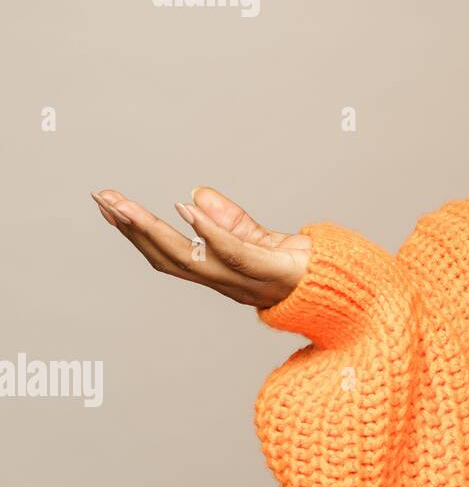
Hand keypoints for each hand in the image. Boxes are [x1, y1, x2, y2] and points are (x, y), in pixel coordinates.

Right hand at [90, 186, 311, 306]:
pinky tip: (186, 209)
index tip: (109, 207)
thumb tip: (196, 195)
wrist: (347, 291)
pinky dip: (208, 231)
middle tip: (102, 200)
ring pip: (191, 258)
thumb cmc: (305, 269)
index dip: (137, 234)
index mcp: (221, 275)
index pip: (168, 254)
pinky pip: (234, 251)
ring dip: (154, 230)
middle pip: (168, 258)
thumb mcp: (262, 239)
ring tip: (127, 206)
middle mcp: (228, 283)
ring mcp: (249, 282)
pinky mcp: (273, 272)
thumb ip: (230, 221)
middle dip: (131, 229)